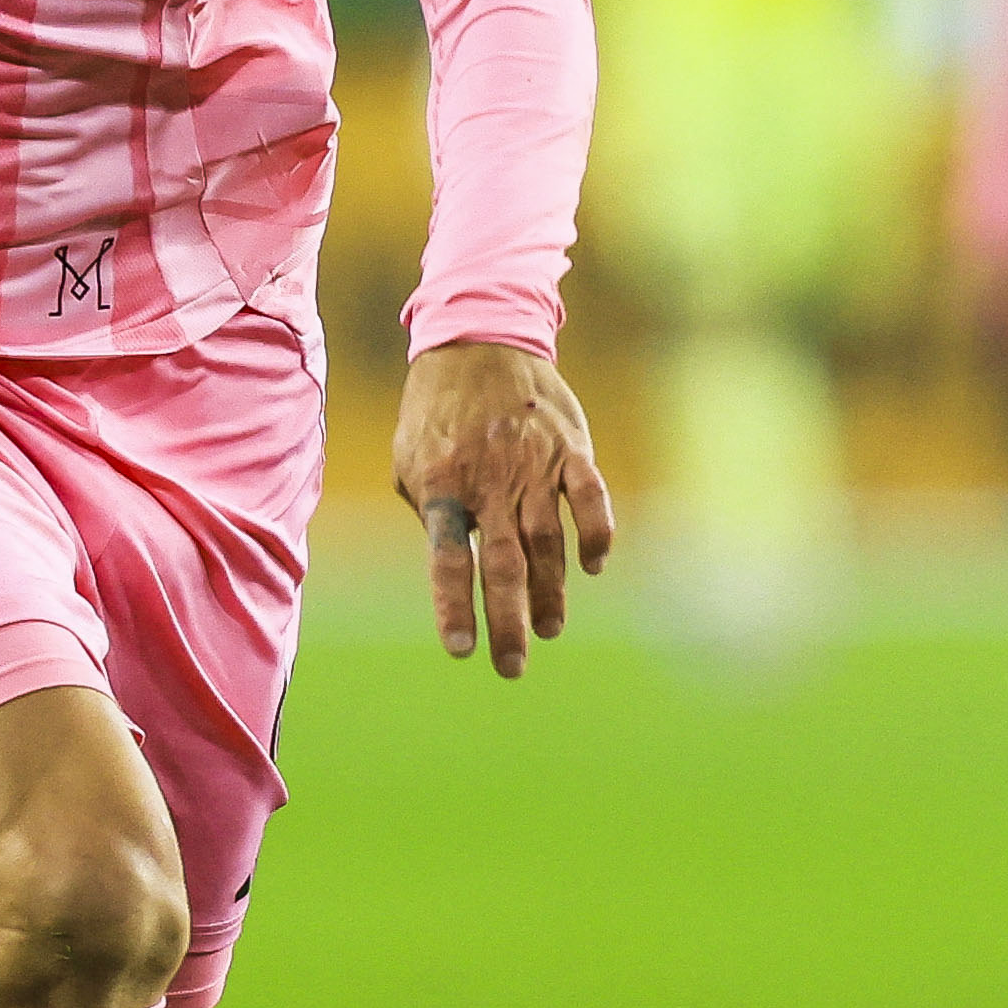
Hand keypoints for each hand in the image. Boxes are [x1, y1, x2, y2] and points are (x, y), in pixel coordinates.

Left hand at [393, 339, 616, 677]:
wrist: (478, 340)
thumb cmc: (436, 411)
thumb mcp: (410, 460)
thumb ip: (430, 512)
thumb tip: (452, 566)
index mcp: (443, 487)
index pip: (447, 560)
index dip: (455, 607)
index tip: (463, 650)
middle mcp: (490, 481)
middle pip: (502, 566)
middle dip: (509, 622)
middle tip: (513, 667)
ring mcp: (534, 465)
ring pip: (547, 543)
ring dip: (551, 593)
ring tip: (549, 629)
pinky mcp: (570, 448)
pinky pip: (590, 498)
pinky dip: (596, 534)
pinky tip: (594, 567)